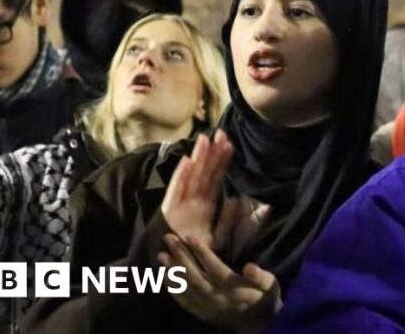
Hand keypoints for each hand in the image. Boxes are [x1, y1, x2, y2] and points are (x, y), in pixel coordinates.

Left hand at [159, 234, 280, 331]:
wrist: (260, 325)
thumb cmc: (265, 298)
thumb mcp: (270, 285)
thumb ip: (261, 277)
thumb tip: (250, 267)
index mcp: (235, 289)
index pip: (215, 269)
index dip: (202, 253)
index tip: (189, 237)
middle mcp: (219, 298)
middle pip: (196, 276)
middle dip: (181, 257)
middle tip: (169, 239)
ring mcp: (208, 307)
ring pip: (187, 289)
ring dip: (172, 272)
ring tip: (161, 256)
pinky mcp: (203, 313)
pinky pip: (185, 302)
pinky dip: (173, 291)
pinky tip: (165, 279)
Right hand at [161, 130, 233, 247]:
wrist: (174, 271)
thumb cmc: (195, 254)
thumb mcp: (218, 238)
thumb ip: (226, 220)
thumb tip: (235, 199)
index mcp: (204, 206)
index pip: (215, 179)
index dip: (222, 162)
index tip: (231, 145)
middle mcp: (192, 201)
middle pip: (204, 173)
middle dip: (212, 153)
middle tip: (222, 133)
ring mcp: (180, 204)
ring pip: (191, 177)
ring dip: (198, 158)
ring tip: (206, 140)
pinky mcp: (169, 211)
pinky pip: (176, 191)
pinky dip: (180, 176)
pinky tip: (187, 161)